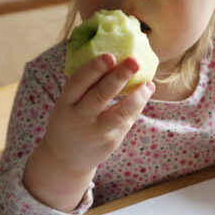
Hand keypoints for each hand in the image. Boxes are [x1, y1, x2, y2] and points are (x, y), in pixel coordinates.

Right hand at [23, 54, 154, 211]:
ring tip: (149, 84)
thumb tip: (115, 59)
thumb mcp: (68, 104)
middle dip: (119, 76)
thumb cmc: (71, 119)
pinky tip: (144, 94)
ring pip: (120, 113)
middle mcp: (80, 118)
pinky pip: (127, 121)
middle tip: (135, 61)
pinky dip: (137, 106)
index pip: (78, 83)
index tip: (110, 56)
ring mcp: (96, 132)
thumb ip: (85, 87)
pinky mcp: (110, 142)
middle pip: (101, 95)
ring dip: (137, 97)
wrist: (65, 158)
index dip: (94, 69)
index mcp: (65, 104)